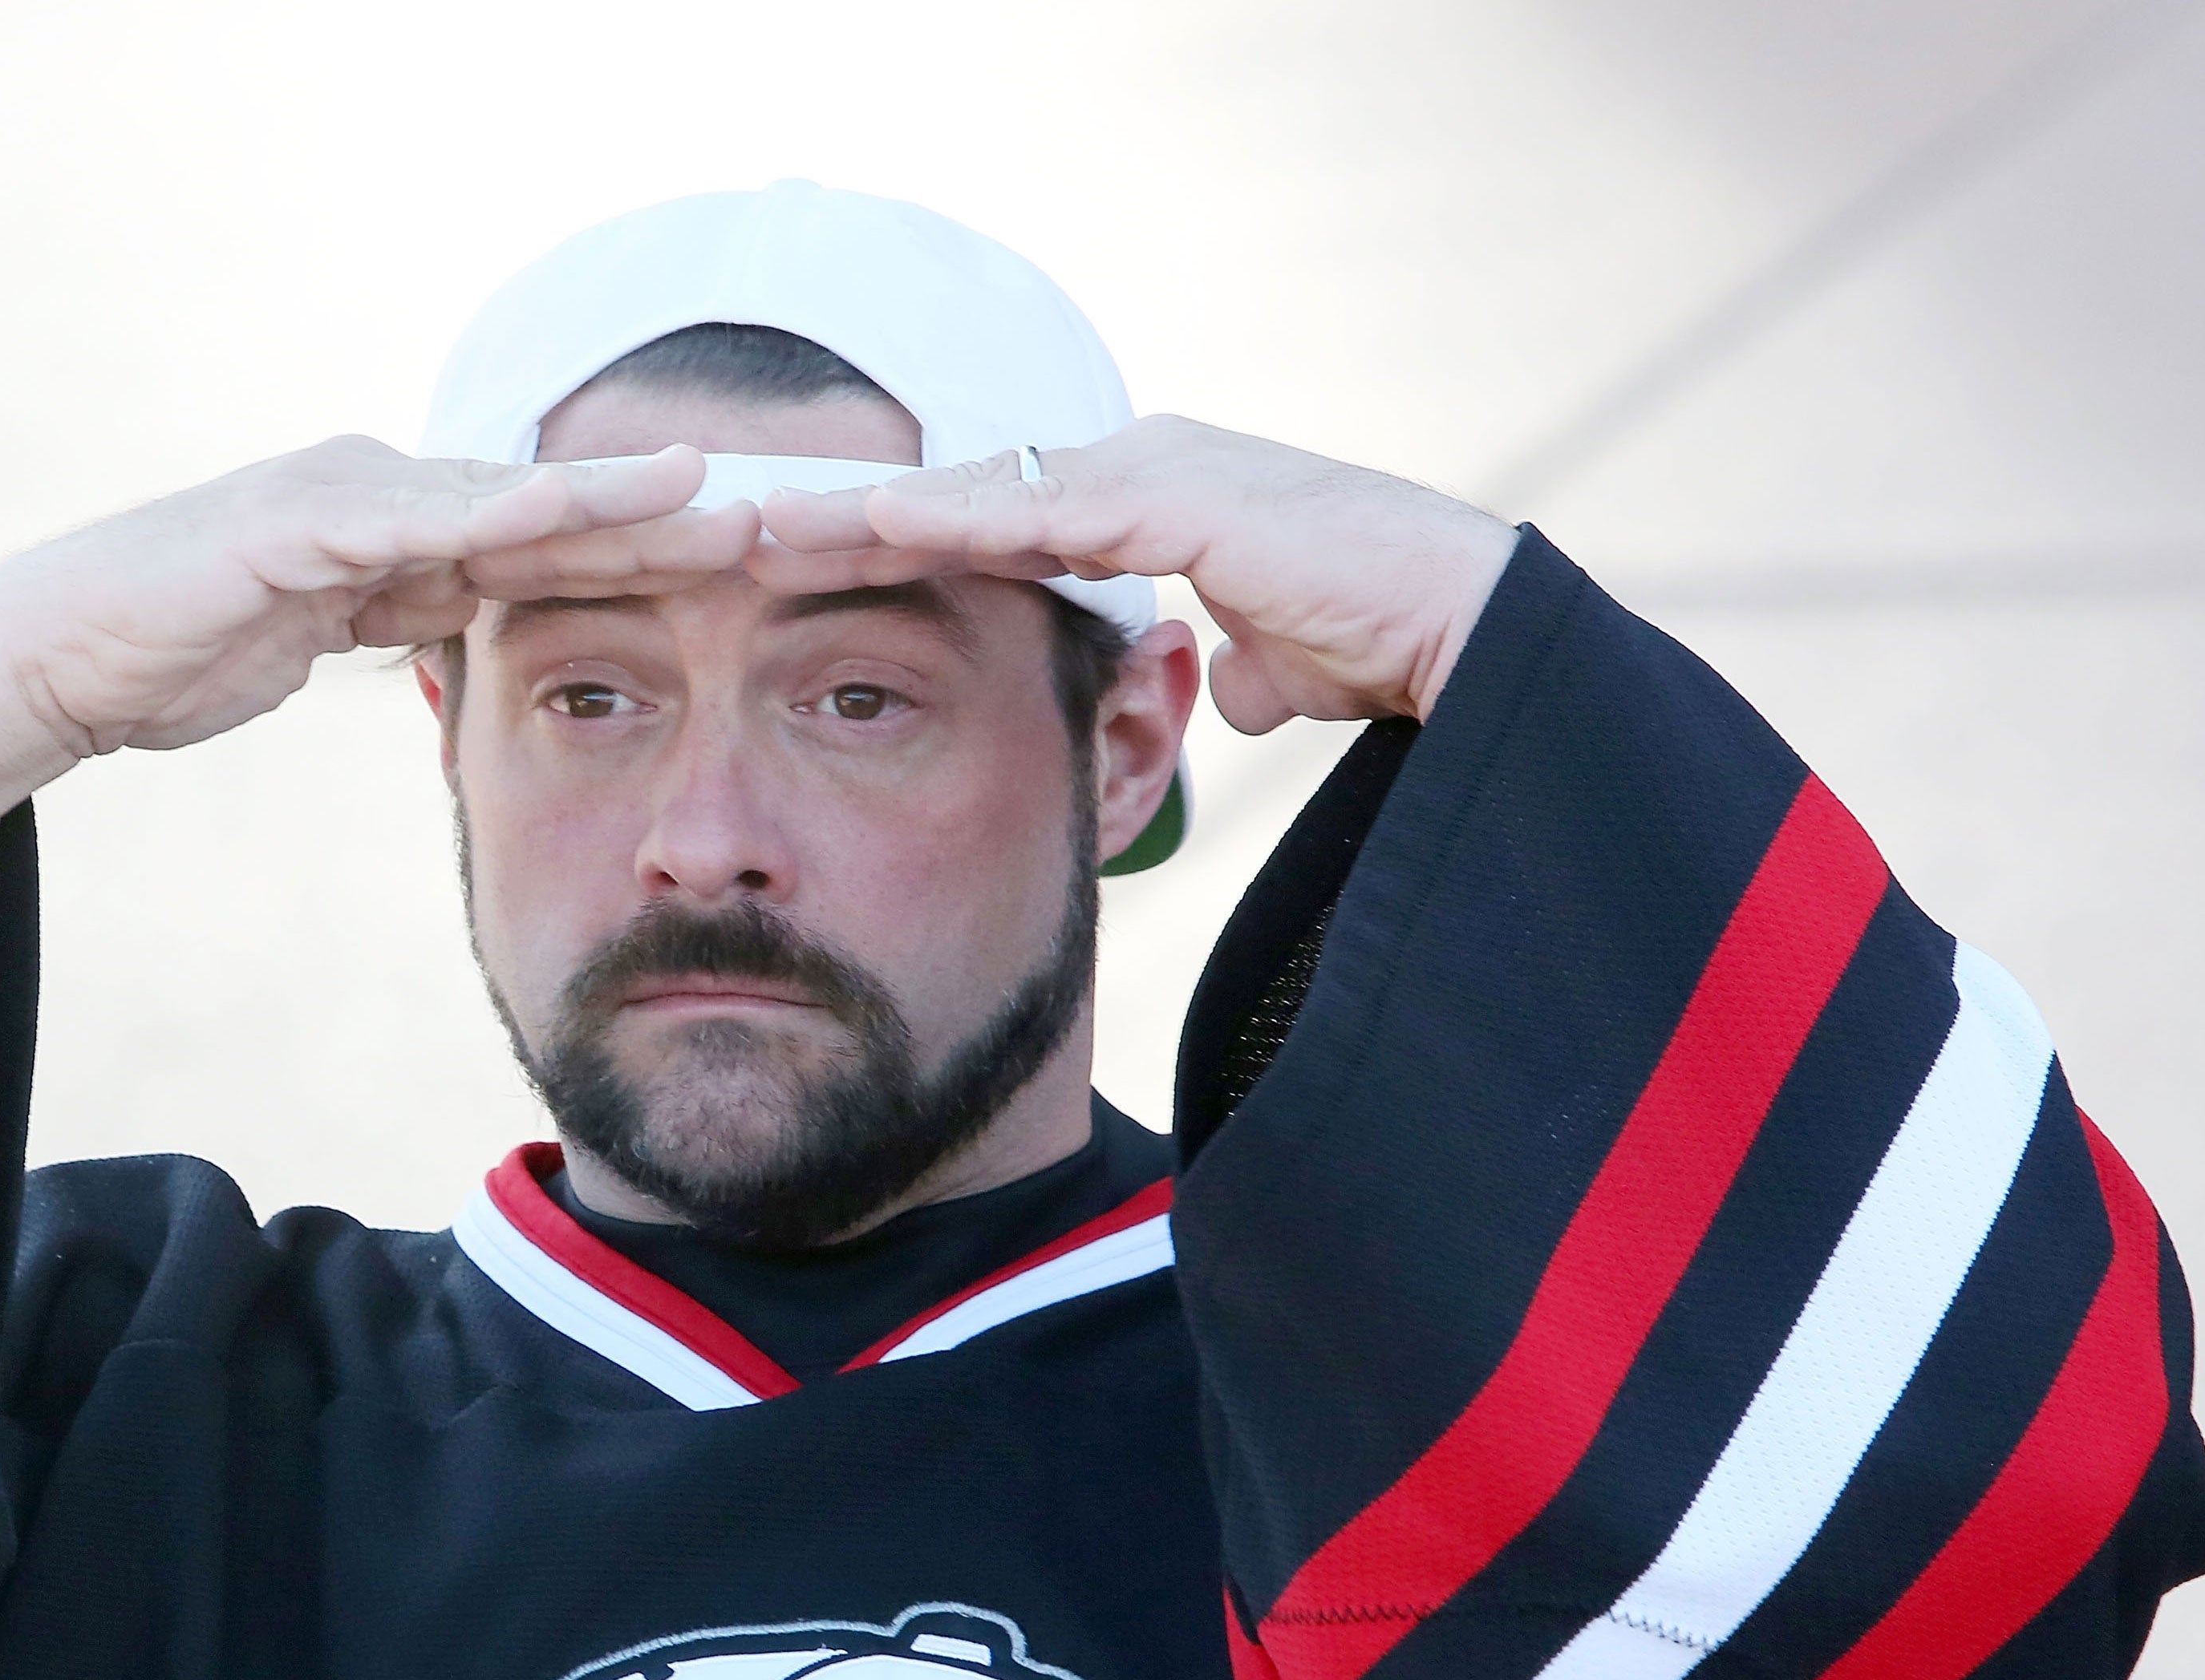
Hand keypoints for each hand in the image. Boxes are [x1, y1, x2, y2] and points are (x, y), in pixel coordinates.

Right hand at [0, 437, 746, 895]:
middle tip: (780, 510)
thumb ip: (403, 621)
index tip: (749, 560)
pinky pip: (409, 523)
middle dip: (663, 514)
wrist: (64, 659)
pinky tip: (563, 509)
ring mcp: (342, 500)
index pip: (547, 542)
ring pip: (497, 503)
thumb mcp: (326, 642)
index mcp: (402, 533)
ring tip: (709, 494)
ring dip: (605, 500)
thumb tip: (477, 632)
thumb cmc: (184, 653)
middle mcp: (385, 497)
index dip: (650, 546)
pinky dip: (486, 516)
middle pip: (548, 509)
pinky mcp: (294, 525)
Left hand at [751, 417, 1515, 735]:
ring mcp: (1157, 474)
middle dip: (852, 513)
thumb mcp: (1285, 668)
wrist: (1466, 628)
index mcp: (1153, 508)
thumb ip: (1243, 666)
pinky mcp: (1177, 501)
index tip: (799, 566)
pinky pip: (1036, 510)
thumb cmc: (1387, 645)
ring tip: (762, 523)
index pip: (995, 525)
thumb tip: (1231, 684)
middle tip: (737, 526)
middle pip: (963, 494)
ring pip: (979, 491)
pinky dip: (949, 517)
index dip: (895, 543)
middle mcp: (1142, 471)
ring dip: (869, 508)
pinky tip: (871, 526)